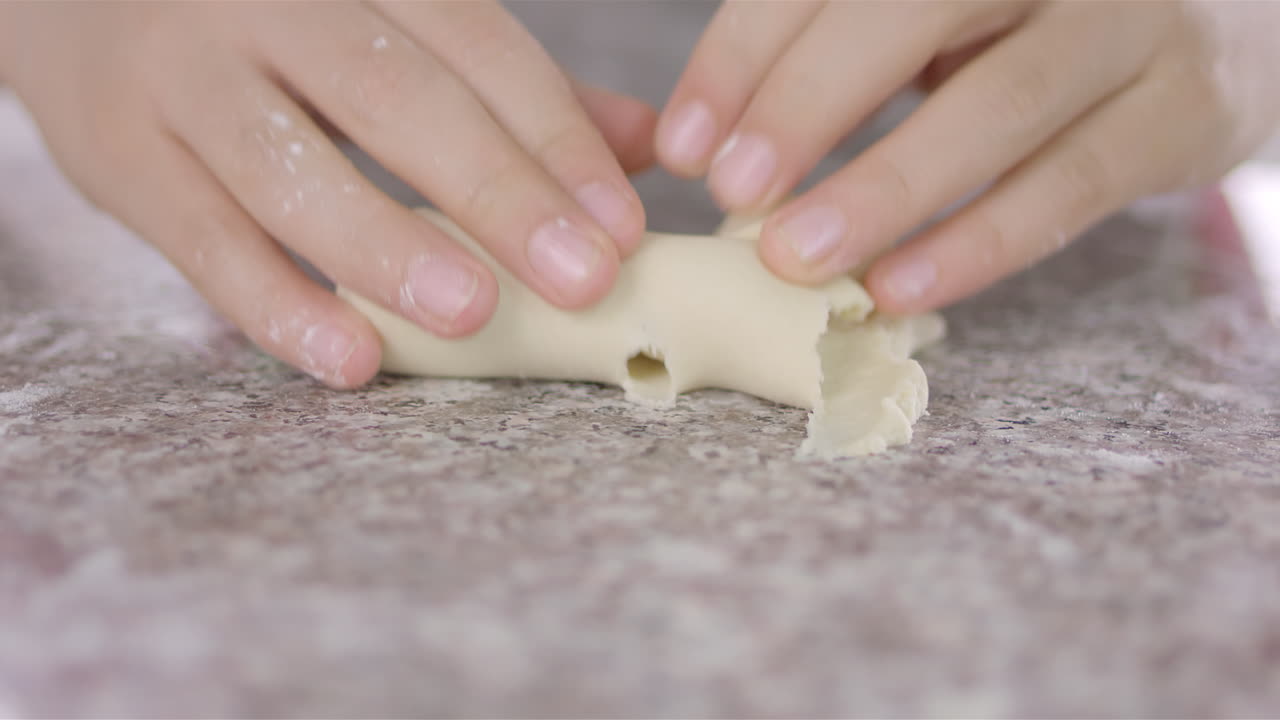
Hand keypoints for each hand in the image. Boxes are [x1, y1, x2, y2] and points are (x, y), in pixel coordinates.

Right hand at [0, 1, 656, 386]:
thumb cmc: (270, 21)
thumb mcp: (384, 24)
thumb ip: (509, 86)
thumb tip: (641, 150)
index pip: (479, 49)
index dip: (556, 140)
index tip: (621, 226)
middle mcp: (265, 5)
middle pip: (395, 97)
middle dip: (496, 192)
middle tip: (581, 277)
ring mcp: (180, 77)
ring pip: (289, 166)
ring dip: (388, 246)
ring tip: (474, 314)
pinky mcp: (115, 154)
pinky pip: (201, 241)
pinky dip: (277, 305)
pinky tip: (353, 358)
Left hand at [656, 0, 1279, 312]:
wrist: (1228, 10)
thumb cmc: (1033, 15)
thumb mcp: (943, 7)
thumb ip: (839, 40)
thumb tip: (709, 138)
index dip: (746, 53)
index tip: (680, 142)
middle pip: (914, 11)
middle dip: (807, 104)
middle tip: (732, 190)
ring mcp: (1135, 22)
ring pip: (995, 107)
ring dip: (883, 190)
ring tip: (792, 255)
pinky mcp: (1187, 109)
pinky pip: (1069, 186)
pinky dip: (976, 244)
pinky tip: (896, 287)